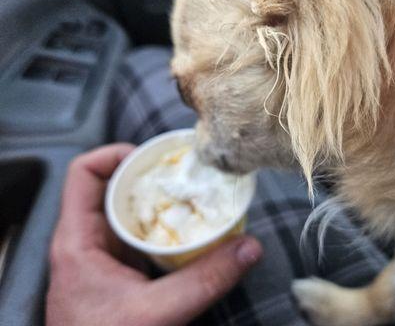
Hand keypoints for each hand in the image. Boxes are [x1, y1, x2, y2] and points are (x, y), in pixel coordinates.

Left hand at [46, 144, 262, 325]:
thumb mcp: (156, 313)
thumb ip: (204, 280)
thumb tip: (248, 247)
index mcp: (77, 240)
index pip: (84, 173)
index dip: (116, 154)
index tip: (153, 158)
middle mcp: (85, 241)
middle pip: (111, 186)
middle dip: (148, 176)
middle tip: (184, 173)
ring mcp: (101, 257)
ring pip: (127, 211)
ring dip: (158, 201)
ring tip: (189, 194)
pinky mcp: (117, 271)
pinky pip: (139, 235)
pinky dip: (162, 227)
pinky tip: (186, 231)